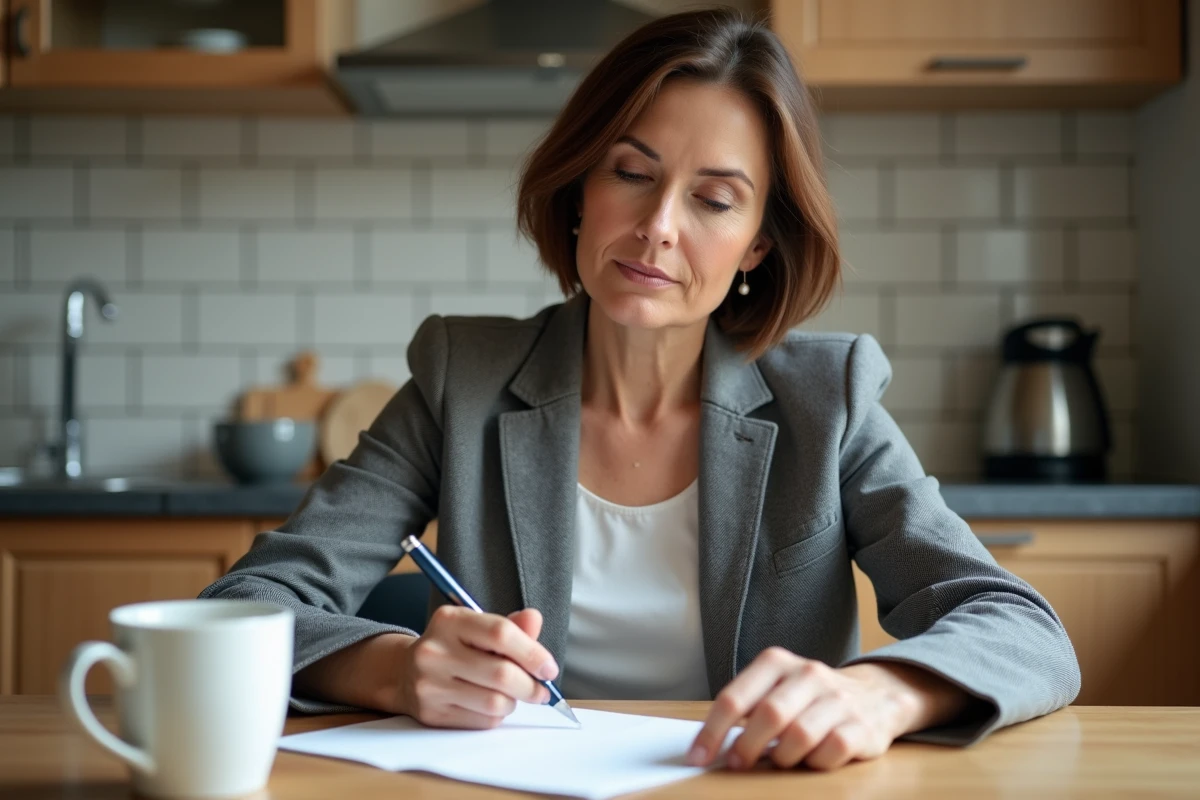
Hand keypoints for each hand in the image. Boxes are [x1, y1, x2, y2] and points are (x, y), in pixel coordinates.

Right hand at [397, 606, 558, 728]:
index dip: (532, 653)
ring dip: (513, 702)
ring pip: (494, 702)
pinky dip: (497, 715)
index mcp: (449, 620)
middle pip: (501, 673)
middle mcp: (435, 651)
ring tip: (511, 695)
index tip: (549, 668)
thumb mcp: (477, 627)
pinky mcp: (431, 713)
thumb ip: (510, 627)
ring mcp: (430, 684)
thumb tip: (534, 619)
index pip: (500, 633)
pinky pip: (482, 721)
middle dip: (531, 685)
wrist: (406, 672)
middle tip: (541, 690)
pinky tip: (491, 704)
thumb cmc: (454, 646)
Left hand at [687, 648, 957, 771]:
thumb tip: (709, 745)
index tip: (698, 757)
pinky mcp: (862, 725)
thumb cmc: (809, 698)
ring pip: (800, 735)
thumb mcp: (776, 689)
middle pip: (769, 715)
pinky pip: (831, 751)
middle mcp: (808, 674)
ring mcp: (838, 699)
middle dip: (747, 746)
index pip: (735, 697)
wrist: (876, 694)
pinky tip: (813, 760)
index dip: (713, 731)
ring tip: (781, 759)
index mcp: (777, 663)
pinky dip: (815, 763)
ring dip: (783, 756)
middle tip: (738, 764)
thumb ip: (747, 709)